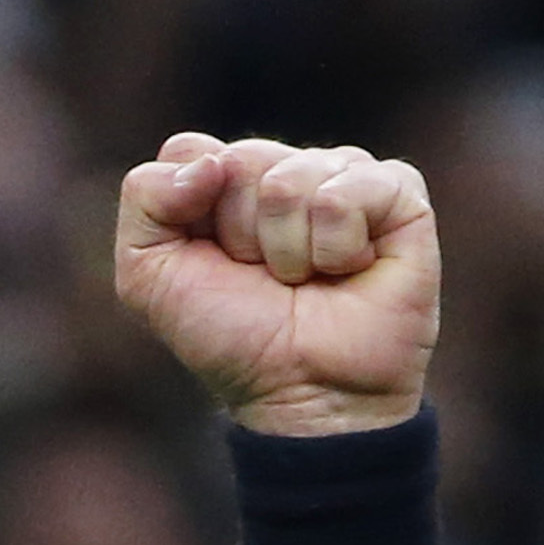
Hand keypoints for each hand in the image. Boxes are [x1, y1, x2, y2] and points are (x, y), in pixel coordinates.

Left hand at [110, 133, 439, 435]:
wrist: (302, 393)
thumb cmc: (232, 337)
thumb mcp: (149, 275)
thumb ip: (145, 198)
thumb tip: (209, 159)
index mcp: (225, 181)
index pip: (191, 151)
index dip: (190, 212)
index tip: (214, 263)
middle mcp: (285, 170)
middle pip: (240, 159)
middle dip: (241, 235)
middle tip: (266, 279)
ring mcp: (344, 176)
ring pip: (291, 177)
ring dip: (289, 250)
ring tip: (307, 281)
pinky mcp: (398, 193)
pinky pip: (347, 189)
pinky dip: (336, 246)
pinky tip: (350, 270)